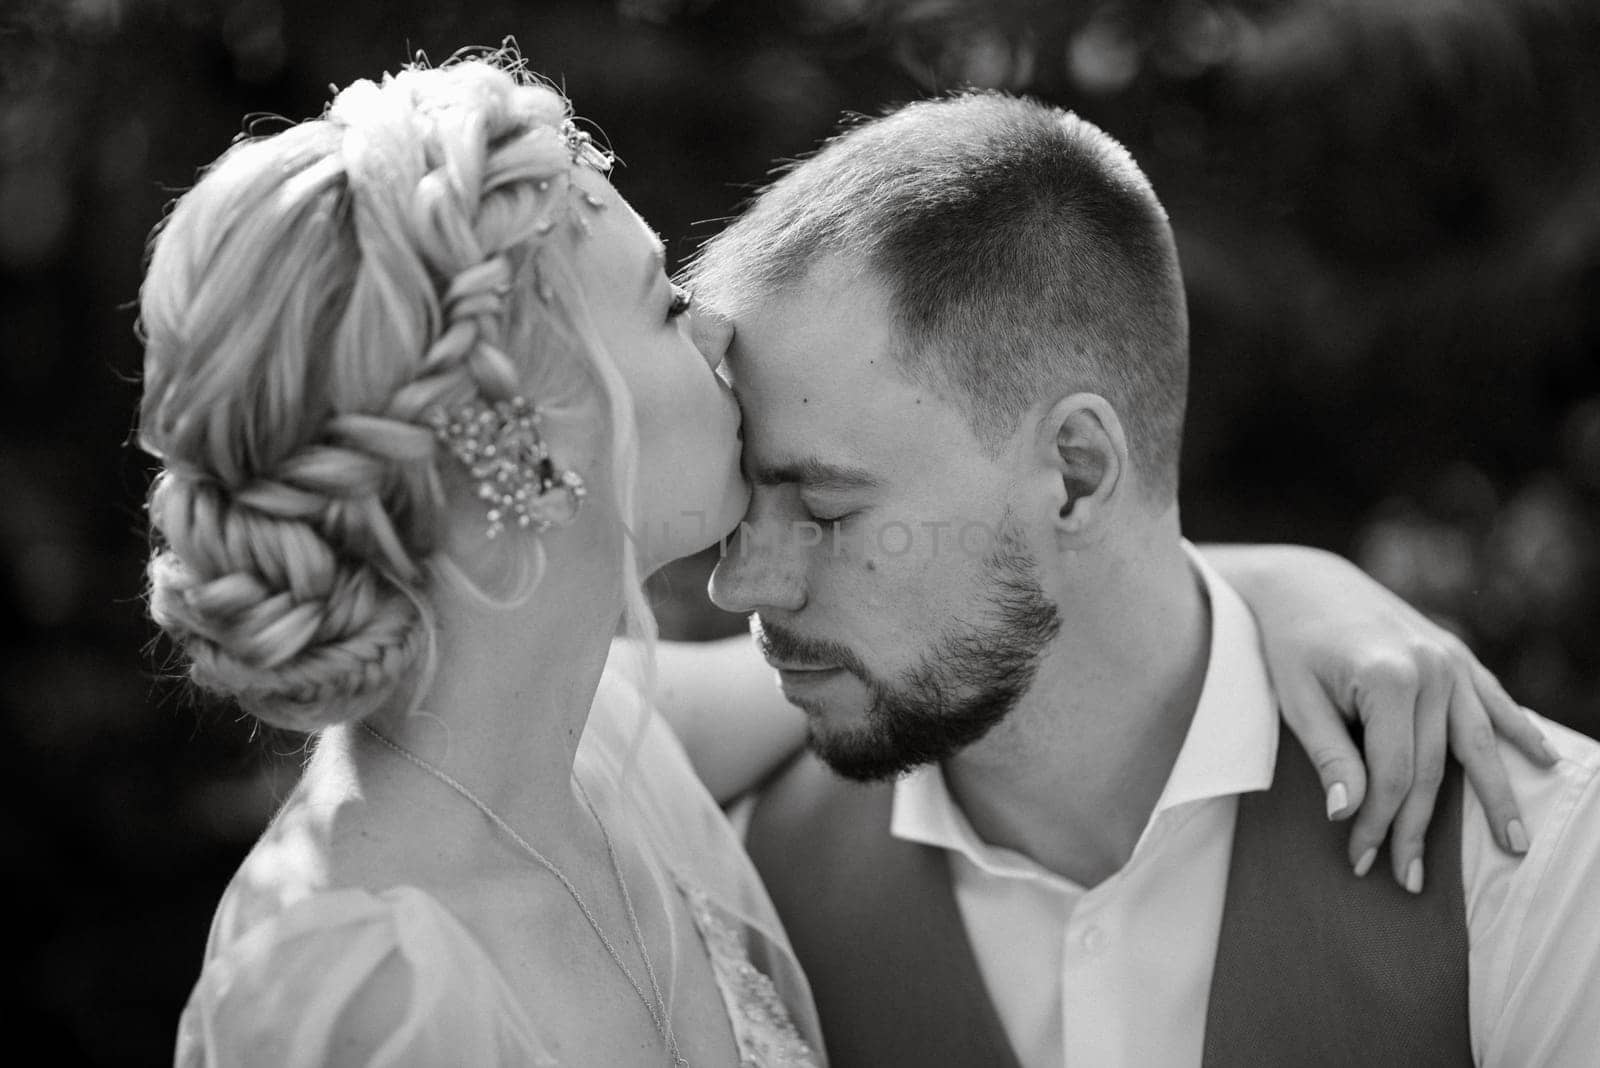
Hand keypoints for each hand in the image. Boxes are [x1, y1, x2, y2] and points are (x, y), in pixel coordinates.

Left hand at [1206, 545, 1555, 892]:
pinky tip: (1544, 762)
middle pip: (1434, 768)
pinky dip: (1519, 731)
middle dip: (1418, 828)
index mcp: (1389, 679)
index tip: (1361, 861)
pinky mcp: (1454, 653)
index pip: (1394, 774)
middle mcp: (1430, 668)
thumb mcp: (1298, 701)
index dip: (1379, 823)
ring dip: (1496, 796)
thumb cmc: (1289, 644)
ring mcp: (1448, 659)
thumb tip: (1347, 814)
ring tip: (1514, 844)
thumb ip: (1330, 756)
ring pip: (1477, 742)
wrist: (1301, 582)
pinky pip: (1493, 700)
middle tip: (1410, 880)